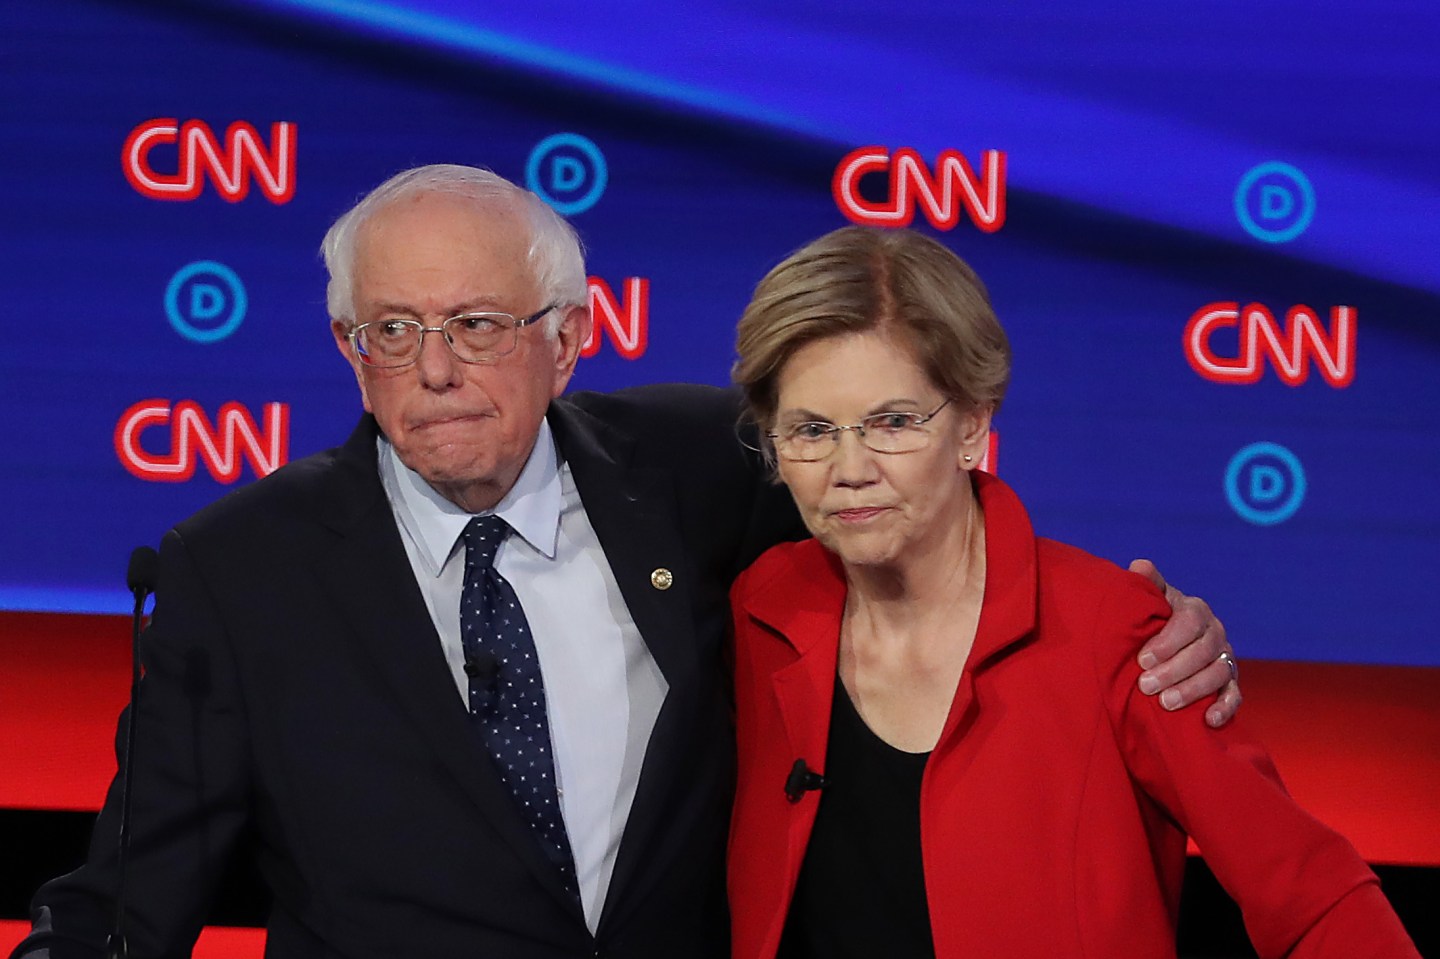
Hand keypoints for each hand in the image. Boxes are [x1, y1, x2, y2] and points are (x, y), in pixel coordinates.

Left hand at [1128, 559, 1240, 727]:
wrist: (1167, 641)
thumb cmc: (1154, 619)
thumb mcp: (1150, 600)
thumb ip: (1147, 585)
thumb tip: (1140, 566)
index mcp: (1196, 610)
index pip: (1189, 623)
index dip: (1167, 641)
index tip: (1143, 659)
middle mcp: (1215, 632)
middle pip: (1203, 651)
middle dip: (1174, 670)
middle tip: (1146, 686)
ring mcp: (1225, 657)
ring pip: (1218, 674)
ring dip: (1193, 690)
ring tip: (1166, 703)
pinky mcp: (1231, 683)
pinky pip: (1235, 695)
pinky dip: (1225, 708)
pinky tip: (1209, 720)